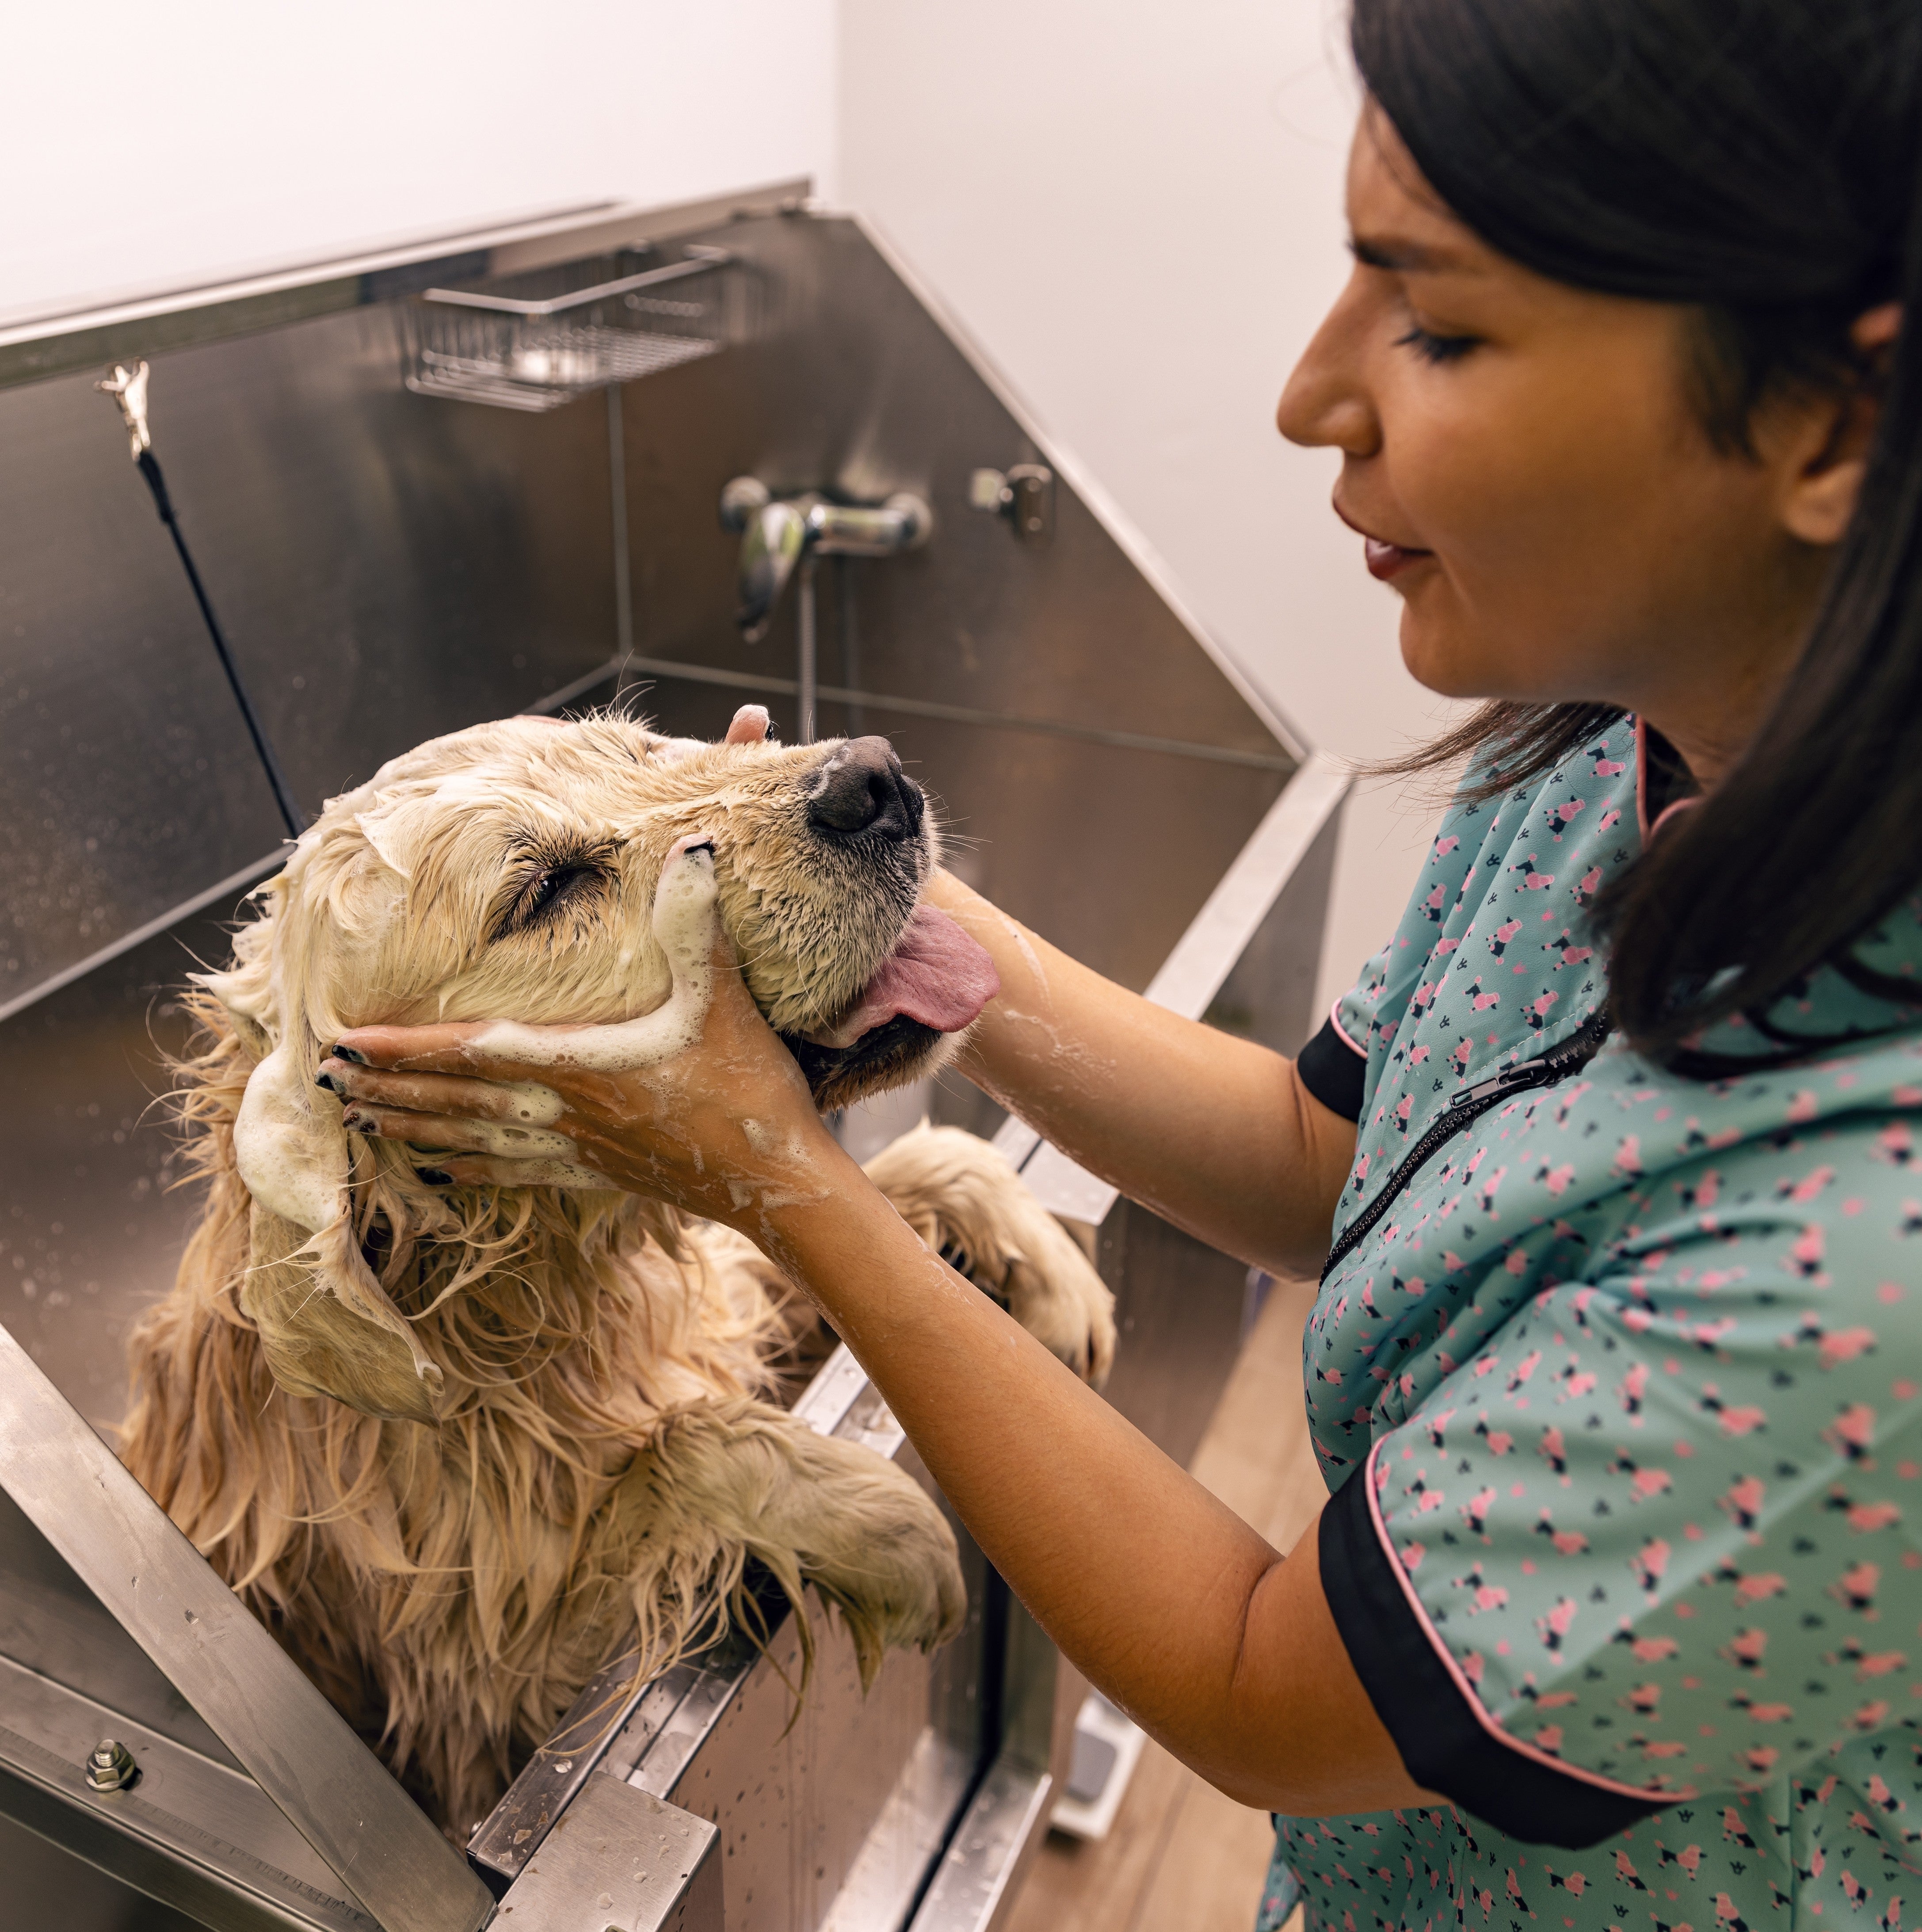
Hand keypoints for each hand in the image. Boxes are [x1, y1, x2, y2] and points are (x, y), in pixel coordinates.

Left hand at [319, 868, 844, 1231]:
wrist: (777, 1180)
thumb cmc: (748, 1089)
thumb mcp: (723, 999)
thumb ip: (696, 925)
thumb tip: (692, 849)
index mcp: (582, 1067)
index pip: (472, 1055)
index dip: (405, 1049)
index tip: (345, 1044)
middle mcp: (566, 1113)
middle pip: (456, 1100)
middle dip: (388, 1090)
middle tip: (325, 1084)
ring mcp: (579, 1150)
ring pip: (474, 1139)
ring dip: (413, 1128)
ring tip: (360, 1122)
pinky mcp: (599, 1173)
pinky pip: (515, 1172)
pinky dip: (471, 1165)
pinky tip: (442, 1167)